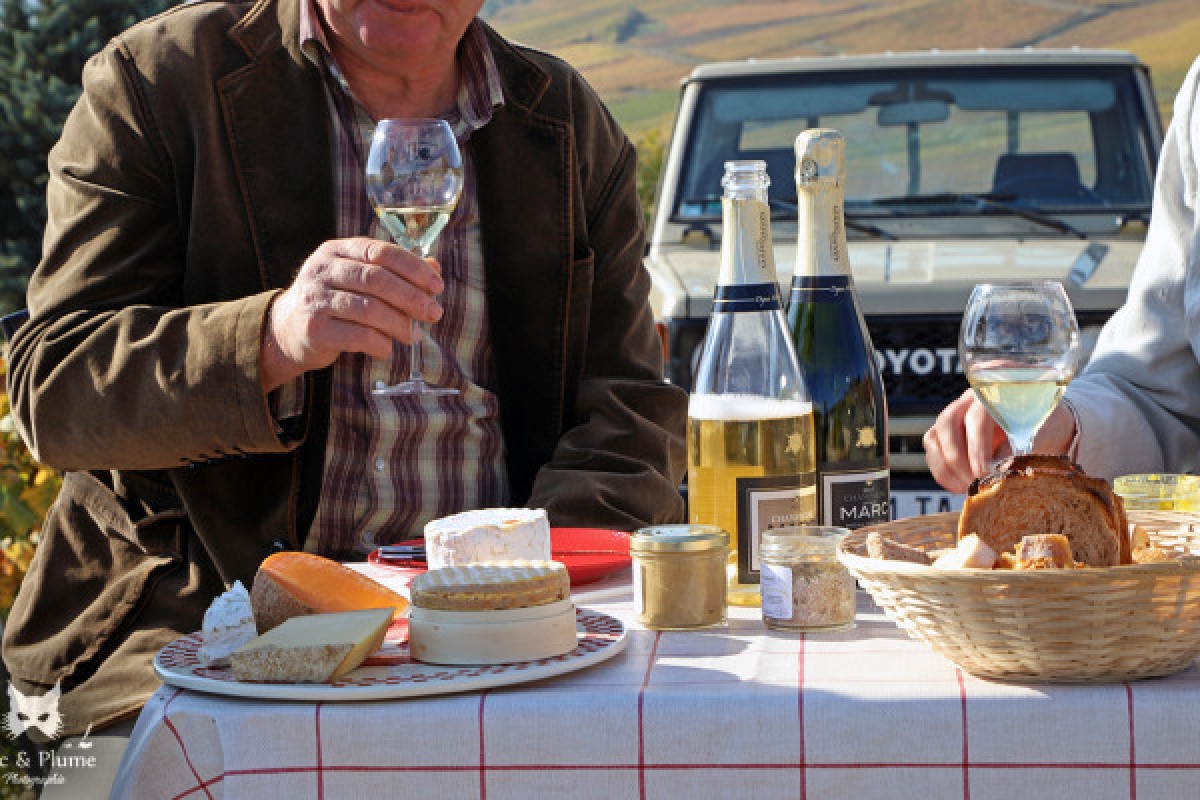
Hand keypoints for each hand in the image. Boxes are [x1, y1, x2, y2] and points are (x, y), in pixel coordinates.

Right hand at [260, 237, 443, 391]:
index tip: (437, 286)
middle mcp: (323, 270)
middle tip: (434, 314)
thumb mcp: (359, 279)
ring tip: (414, 336)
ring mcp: (316, 299)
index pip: (380, 252)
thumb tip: (435, 268)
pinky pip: (357, 335)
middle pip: (376, 279)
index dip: (413, 268)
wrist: (287, 330)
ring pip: (368, 309)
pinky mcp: (314, 329)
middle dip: (411, 297)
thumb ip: (395, 272)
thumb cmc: (334, 301)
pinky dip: (379, 343)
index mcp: (337, 251)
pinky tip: (388, 347)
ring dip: (399, 324)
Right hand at [922, 389, 1077, 492]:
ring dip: (946, 466)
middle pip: (948, 423)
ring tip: (965, 487)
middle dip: (957, 458)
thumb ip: (1019, 450)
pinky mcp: (946, 433)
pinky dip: (941, 470)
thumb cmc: (1045, 426)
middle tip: (972, 483)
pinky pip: (932, 450)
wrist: (1044, 425)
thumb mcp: (1041, 435)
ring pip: (935, 437)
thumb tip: (998, 471)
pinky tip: (957, 486)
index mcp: (995, 393)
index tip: (983, 472)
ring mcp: (955, 415)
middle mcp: (969, 401)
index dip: (977, 446)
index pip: (977, 416)